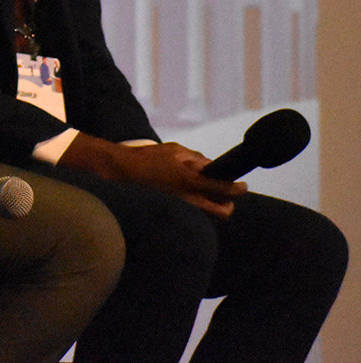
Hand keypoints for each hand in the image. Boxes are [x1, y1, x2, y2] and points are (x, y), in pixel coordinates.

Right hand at [63, 135, 245, 218]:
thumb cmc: (148, 158)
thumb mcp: (174, 151)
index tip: (243, 186)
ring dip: (213, 205)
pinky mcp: (173, 210)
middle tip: (226, 195)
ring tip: (206, 192)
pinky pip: (195, 212)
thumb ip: (196, 159)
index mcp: (190, 181)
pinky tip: (190, 194)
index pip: (223, 188)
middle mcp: (188, 198)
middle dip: (228, 204)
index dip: (237, 188)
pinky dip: (199, 205)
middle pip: (222, 212)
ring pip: (209, 215)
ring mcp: (181, 207)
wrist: (121, 171)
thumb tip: (210, 166)